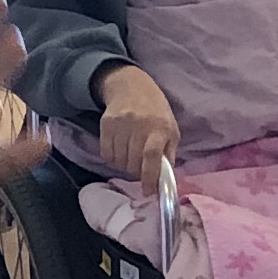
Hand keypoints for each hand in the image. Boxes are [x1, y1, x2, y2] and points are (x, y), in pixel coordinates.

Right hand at [95, 61, 181, 186]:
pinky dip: (113, 158)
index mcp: (160, 128)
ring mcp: (121, 124)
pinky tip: (120, 150)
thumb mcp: (171, 130)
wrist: (131, 86)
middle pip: (133, 162)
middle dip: (137, 172)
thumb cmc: (156, 112)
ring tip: (131, 156)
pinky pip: (106, 154)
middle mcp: (139, 125)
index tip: (148, 192)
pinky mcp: (106, 124)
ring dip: (125, 165)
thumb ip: (169, 154)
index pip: (151, 156)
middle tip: (140, 169)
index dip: (149, 177)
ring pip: (119, 161)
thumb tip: (165, 181)